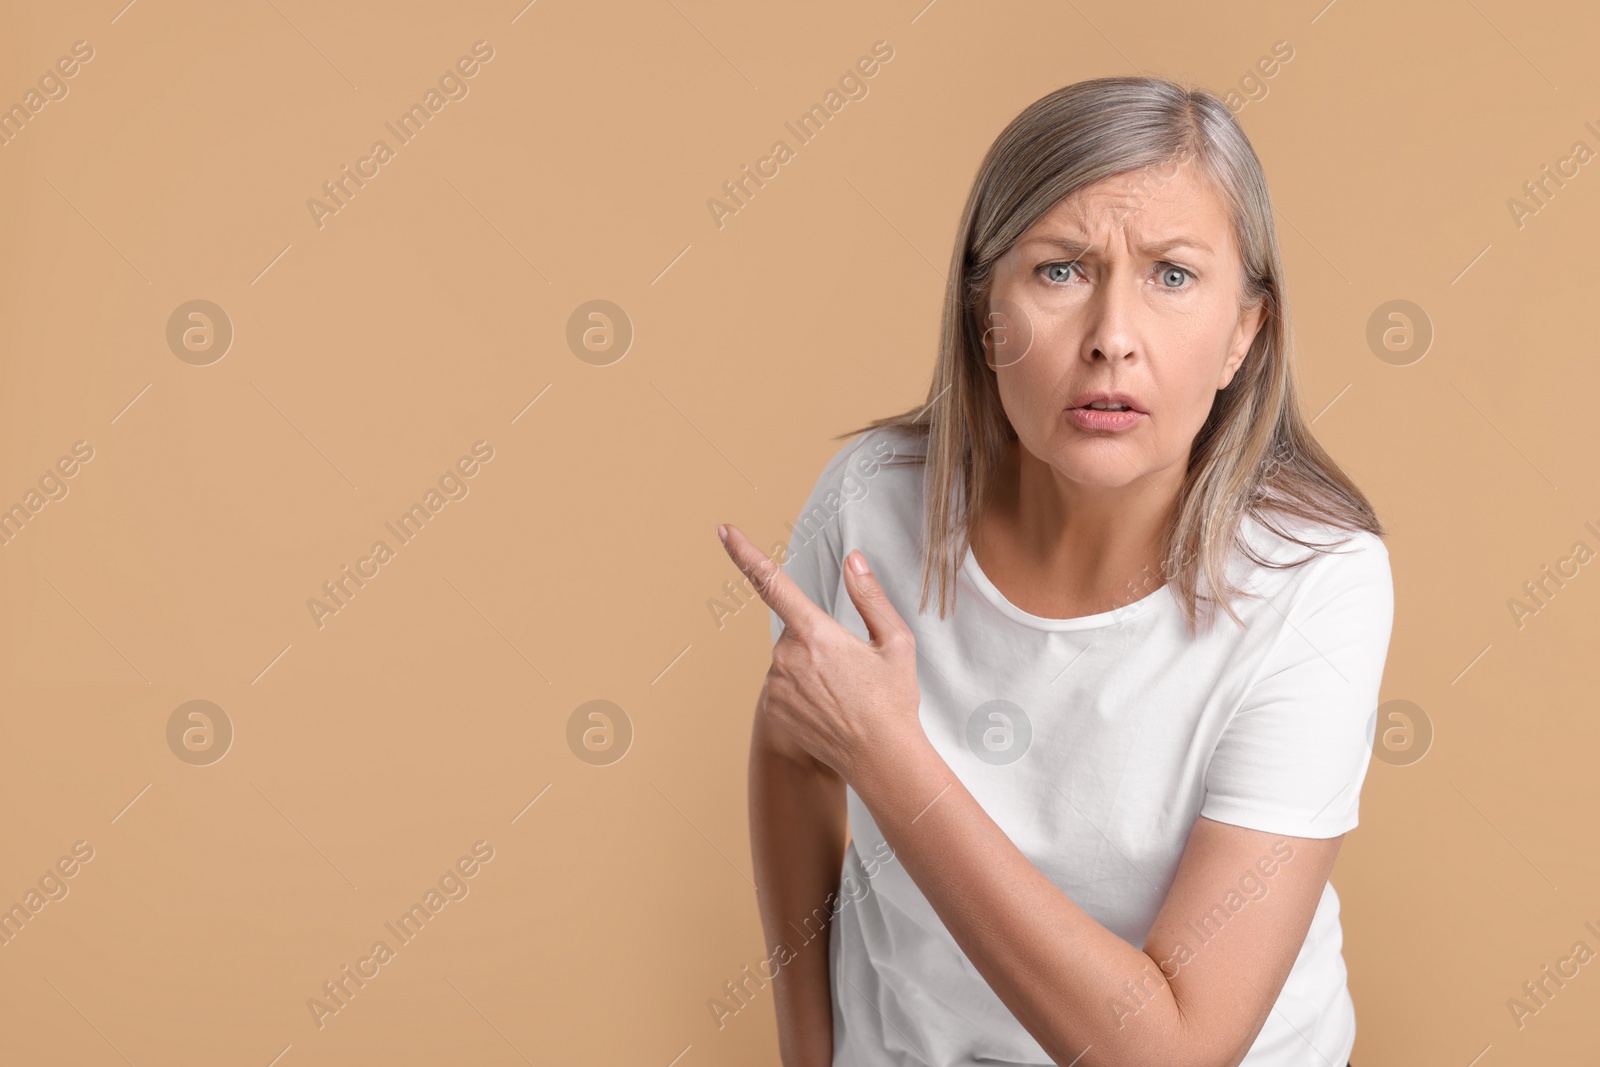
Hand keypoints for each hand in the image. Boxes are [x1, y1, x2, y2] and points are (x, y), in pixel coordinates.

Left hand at [717, 522, 923, 784]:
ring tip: (843, 695)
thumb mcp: (895, 641)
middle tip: (851, 671)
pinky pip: (782, 687)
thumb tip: (854, 560)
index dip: (745, 552)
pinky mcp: (771, 709)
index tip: (724, 529)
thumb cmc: (893, 700)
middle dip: (818, 641)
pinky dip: (802, 692)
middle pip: (796, 632)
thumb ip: (870, 596)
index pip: (773, 583)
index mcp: (816, 633)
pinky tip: (828, 710)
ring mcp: (776, 686)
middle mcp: (788, 657)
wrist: (881, 760)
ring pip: (788, 661)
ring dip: (810, 669)